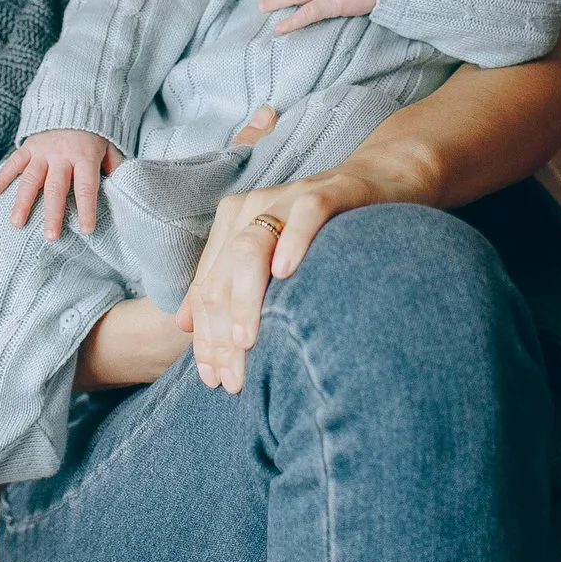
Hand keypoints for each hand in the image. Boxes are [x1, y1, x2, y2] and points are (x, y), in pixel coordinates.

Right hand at [0, 128, 120, 238]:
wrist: (74, 101)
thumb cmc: (94, 133)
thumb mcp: (110, 146)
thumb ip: (114, 166)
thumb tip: (122, 189)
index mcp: (85, 156)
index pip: (87, 187)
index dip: (87, 209)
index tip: (86, 230)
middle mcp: (62, 155)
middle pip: (56, 188)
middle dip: (53, 213)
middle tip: (50, 237)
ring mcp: (43, 151)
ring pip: (31, 178)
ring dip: (23, 202)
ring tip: (16, 223)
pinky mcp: (28, 146)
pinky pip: (14, 162)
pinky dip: (3, 176)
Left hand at [178, 166, 390, 392]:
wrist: (378, 181)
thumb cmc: (321, 231)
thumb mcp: (268, 255)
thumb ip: (225, 284)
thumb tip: (182, 324)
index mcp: (233, 222)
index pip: (207, 287)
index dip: (205, 338)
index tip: (213, 380)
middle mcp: (254, 207)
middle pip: (223, 274)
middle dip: (221, 332)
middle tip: (232, 378)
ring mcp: (290, 198)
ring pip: (251, 247)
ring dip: (244, 297)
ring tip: (246, 340)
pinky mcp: (331, 191)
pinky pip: (306, 215)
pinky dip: (292, 242)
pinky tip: (284, 273)